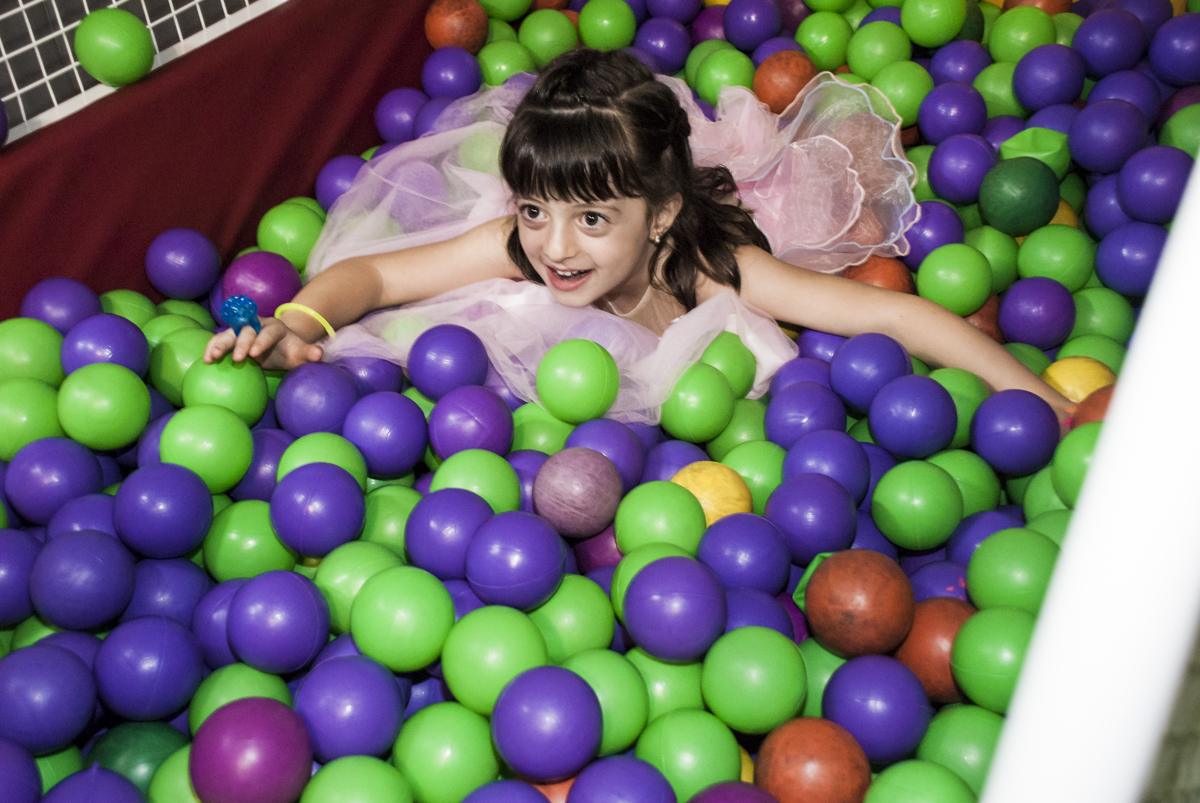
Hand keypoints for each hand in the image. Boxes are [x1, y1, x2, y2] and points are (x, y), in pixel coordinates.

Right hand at [203, 317, 322, 369]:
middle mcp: (257, 325)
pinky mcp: (232, 339)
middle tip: (237, 358)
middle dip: (240, 343)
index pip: (268, 333)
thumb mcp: (301, 352)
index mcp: (275, 327)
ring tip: (211, 357)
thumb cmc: (291, 349)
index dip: (261, 341)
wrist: (281, 343)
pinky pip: (220, 341)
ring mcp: (242, 331)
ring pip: (229, 334)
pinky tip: (206, 360)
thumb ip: (309, 353)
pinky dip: (212, 348)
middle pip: (246, 331)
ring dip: (219, 344)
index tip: (254, 354)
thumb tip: (318, 354)